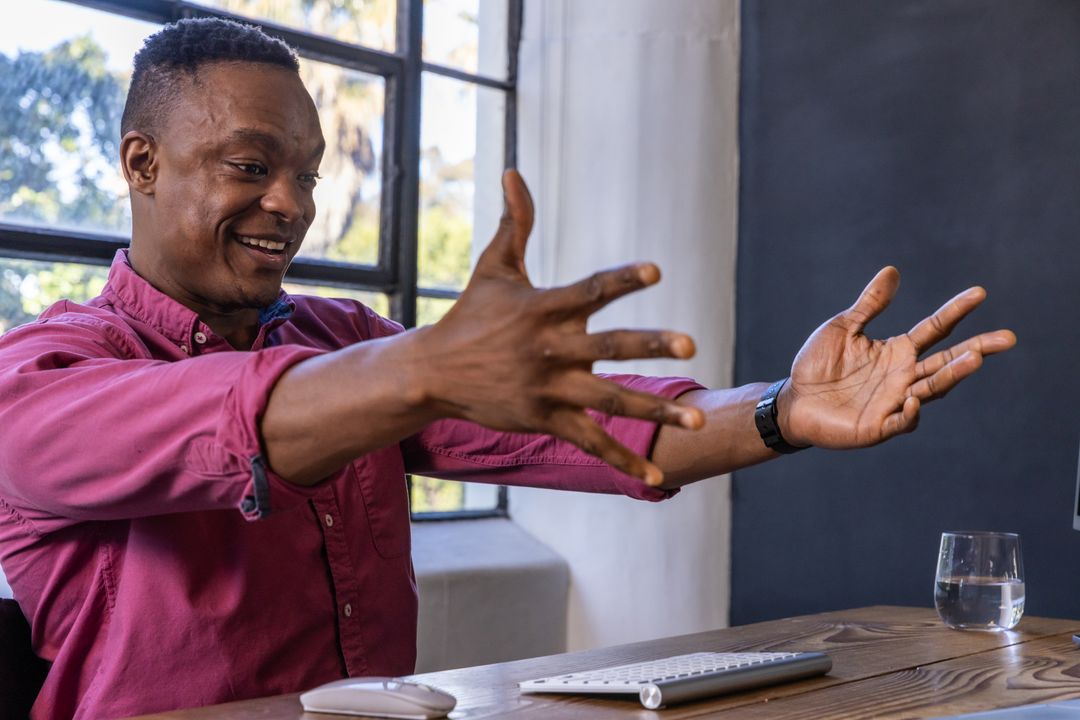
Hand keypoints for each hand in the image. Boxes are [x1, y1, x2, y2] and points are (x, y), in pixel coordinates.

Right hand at [411, 170, 704, 483]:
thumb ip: (514, 223)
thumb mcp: (494, 267)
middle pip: (607, 348)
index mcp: (543, 308)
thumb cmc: (470, 315)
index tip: (655, 272)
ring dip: (654, 412)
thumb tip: (513, 172)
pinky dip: (622, 461)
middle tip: (690, 346)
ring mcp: (548, 389)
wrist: (434, 373)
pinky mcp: (544, 420)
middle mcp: (550, 349)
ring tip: (696, 421)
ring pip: (609, 401)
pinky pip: (590, 443)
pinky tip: (654, 478)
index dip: (622, 280)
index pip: (589, 291)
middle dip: (649, 346)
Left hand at [779, 267, 1015, 448]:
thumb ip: (870, 304)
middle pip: (947, 361)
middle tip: (1006, 338)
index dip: (956, 311)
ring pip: (932, 388)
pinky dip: (911, 412)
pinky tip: (915, 398)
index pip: (935, 329)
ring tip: (974, 359)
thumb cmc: (818, 365)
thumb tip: (893, 271)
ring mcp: (894, 402)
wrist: (793, 402)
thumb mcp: (843, 328)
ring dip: (953, 375)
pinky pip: (901, 421)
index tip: (980, 292)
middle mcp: (903, 376)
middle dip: (977, 349)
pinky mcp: (878, 426)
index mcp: (898, 351)